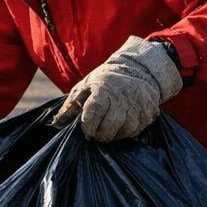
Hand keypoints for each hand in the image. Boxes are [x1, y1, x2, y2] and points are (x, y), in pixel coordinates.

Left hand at [51, 36, 182, 141]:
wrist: (136, 69)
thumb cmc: (104, 82)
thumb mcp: (84, 87)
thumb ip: (70, 106)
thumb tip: (57, 124)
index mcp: (103, 88)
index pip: (95, 110)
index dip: (89, 126)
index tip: (86, 133)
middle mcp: (123, 95)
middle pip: (112, 122)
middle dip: (101, 134)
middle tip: (96, 136)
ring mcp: (138, 103)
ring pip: (126, 128)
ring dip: (114, 136)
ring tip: (107, 134)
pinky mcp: (149, 110)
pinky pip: (137, 129)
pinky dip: (127, 133)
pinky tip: (120, 129)